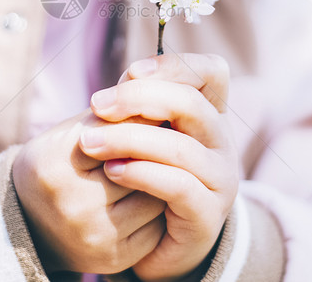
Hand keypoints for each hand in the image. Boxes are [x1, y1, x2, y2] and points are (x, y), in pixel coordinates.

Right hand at [12, 110, 166, 274]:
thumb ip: (110, 113)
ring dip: (162, 180)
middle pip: (140, 165)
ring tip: (161, 167)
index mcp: (56, 163)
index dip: (140, 120)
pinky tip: (151, 196)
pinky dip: (158, 208)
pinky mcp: (113, 257)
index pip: (117, 132)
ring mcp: (94, 235)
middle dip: (156, 150)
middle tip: (169, 139)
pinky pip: (156, 226)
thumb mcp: (72, 131)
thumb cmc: (59, 163)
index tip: (156, 112)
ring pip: (154, 195)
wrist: (30, 221)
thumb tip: (151, 88)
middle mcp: (72, 204)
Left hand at [79, 53, 238, 280]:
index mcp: (208, 113)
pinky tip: (112, 171)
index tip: (131, 72)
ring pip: (181, 147)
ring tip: (90, 143)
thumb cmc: (145, 178)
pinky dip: (142, 173)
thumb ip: (137, 109)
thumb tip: (121, 83)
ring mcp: (220, 179)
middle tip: (97, 105)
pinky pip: (179, 186)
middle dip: (139, 98)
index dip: (174, 64)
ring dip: (130, 139)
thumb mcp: (141, 135)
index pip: (212, 71)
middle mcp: (221, 141)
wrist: (157, 246)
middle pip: (192, 103)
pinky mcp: (208, 214)